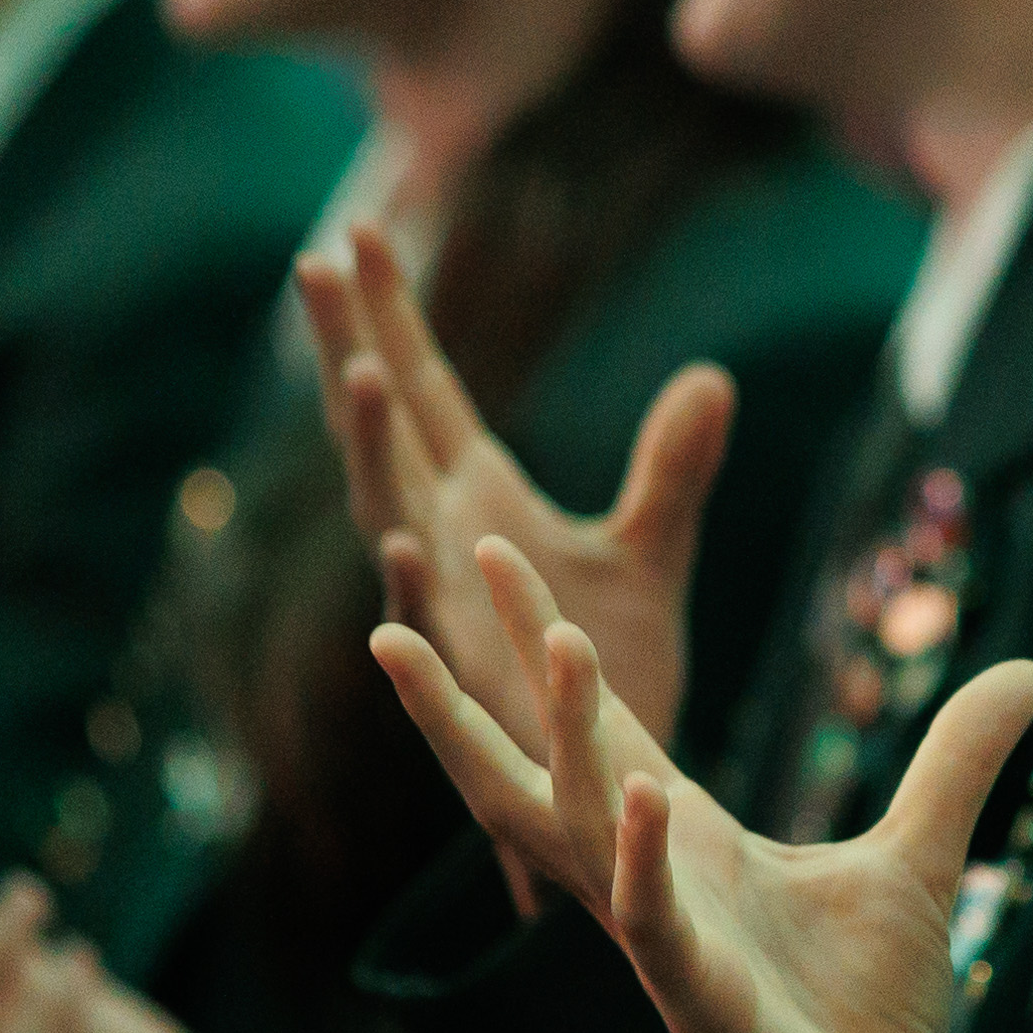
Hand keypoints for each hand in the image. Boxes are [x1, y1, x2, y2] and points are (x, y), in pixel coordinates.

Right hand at [311, 222, 731, 773]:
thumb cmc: (608, 676)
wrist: (615, 804)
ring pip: (391, 520)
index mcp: (473, 504)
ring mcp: (446, 616)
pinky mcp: (471, 686)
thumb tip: (713, 380)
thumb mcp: (649, 554)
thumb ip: (673, 468)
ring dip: (374, 452)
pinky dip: (415, 587)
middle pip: (383, 433)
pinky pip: (432, 632)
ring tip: (367, 373)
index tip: (364, 228)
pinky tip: (403, 545)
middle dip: (350, 348)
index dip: (393, 312)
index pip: (424, 391)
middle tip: (319, 262)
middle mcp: (442, 549)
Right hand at [373, 543, 1032, 1032]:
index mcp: (682, 842)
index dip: (543, 634)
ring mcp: (666, 944)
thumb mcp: (922, 857)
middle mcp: (649, 884)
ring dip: (567, 734)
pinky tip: (640, 797)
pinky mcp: (703, 1005)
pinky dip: (643, 861)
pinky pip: (657, 924)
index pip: (598, 722)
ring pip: (584, 826)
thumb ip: (960, 759)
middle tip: (419, 579)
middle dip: (477, 678)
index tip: (493, 543)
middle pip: (540, 762)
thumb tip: (1032, 669)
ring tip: (563, 637)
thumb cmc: (873, 1017)